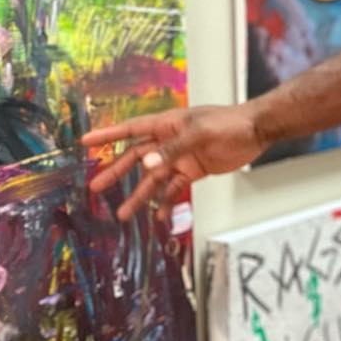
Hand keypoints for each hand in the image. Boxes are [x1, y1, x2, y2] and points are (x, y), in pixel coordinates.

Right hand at [83, 104, 263, 221]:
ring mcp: (180, 157)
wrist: (255, 131)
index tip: (85, 141)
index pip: (131, 129)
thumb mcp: (200, 133)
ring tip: (123, 214)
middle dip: (117, 172)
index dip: (108, 135)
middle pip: (137, 157)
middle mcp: (169, 141)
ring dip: (139, 195)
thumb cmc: (228, 123)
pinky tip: (157, 216)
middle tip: (96, 188)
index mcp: (167, 124)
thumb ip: (173, 151)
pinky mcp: (193, 171)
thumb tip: (147, 166)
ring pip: (153, 178)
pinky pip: (173, 188)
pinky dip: (165, 202)